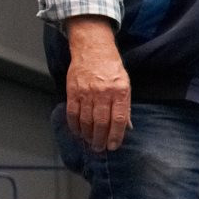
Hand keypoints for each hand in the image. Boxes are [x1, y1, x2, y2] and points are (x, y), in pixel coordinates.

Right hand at [64, 17, 130, 150]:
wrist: (93, 50)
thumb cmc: (111, 68)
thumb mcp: (126, 85)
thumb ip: (125, 106)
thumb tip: (126, 127)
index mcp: (120, 92)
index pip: (118, 119)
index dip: (116, 135)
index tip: (113, 146)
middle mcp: (103, 93)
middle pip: (101, 122)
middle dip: (100, 139)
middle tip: (99, 148)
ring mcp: (86, 92)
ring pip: (86, 120)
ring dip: (87, 135)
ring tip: (89, 143)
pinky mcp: (73, 91)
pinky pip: (72, 113)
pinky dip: (74, 125)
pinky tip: (77, 132)